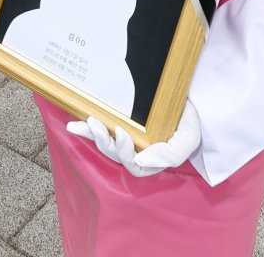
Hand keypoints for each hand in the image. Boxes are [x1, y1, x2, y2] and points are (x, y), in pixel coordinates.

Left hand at [67, 102, 201, 177]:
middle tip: (95, 124)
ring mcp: (128, 137)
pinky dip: (87, 128)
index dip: (124, 151)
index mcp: (152, 159)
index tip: (122, 132)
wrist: (189, 98)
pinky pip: (102, 129)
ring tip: (86, 122)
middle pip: (115, 154)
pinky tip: (74, 125)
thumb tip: (141, 160)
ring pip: (106, 143)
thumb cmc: (188, 122)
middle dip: (104, 141)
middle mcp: (137, 151)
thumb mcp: (187, 138)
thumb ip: (170, 154)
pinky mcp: (119, 123)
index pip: (134, 165)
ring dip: (93, 135)